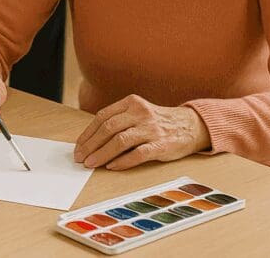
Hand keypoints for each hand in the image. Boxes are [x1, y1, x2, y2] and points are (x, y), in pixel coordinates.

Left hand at [73, 95, 210, 170]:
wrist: (191, 126)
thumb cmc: (157, 123)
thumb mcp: (137, 113)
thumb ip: (118, 122)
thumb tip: (91, 143)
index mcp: (131, 103)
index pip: (102, 117)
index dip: (88, 133)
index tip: (78, 147)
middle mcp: (140, 113)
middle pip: (108, 128)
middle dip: (91, 145)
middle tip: (80, 158)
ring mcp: (151, 128)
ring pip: (120, 140)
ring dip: (102, 154)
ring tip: (91, 164)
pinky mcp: (162, 144)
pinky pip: (138, 153)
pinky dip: (123, 161)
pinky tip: (112, 167)